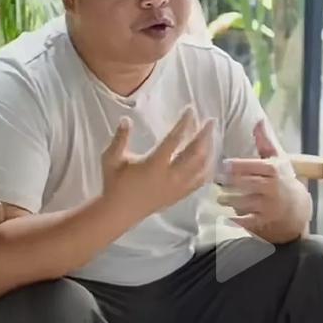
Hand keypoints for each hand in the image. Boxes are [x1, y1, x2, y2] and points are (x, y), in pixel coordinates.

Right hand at [102, 108, 215, 224]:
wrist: (119, 212)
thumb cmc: (114, 183)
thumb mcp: (111, 158)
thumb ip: (120, 138)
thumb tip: (126, 119)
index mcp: (154, 165)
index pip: (174, 139)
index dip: (184, 123)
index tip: (190, 110)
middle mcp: (170, 176)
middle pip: (195, 153)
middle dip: (204, 135)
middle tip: (211, 121)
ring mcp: (177, 187)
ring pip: (200, 167)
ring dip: (208, 150)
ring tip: (211, 137)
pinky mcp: (179, 195)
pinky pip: (199, 182)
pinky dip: (207, 169)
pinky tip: (210, 160)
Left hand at [218, 119, 302, 234]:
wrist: (296, 208)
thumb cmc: (282, 179)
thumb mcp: (277, 159)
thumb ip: (265, 141)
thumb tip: (258, 120)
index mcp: (273, 170)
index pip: (254, 166)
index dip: (237, 165)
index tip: (223, 164)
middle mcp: (271, 187)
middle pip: (247, 184)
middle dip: (231, 182)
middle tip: (215, 180)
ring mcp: (267, 205)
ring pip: (245, 202)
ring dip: (230, 201)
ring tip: (219, 198)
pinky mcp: (263, 220)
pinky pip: (246, 220)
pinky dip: (235, 220)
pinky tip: (224, 217)